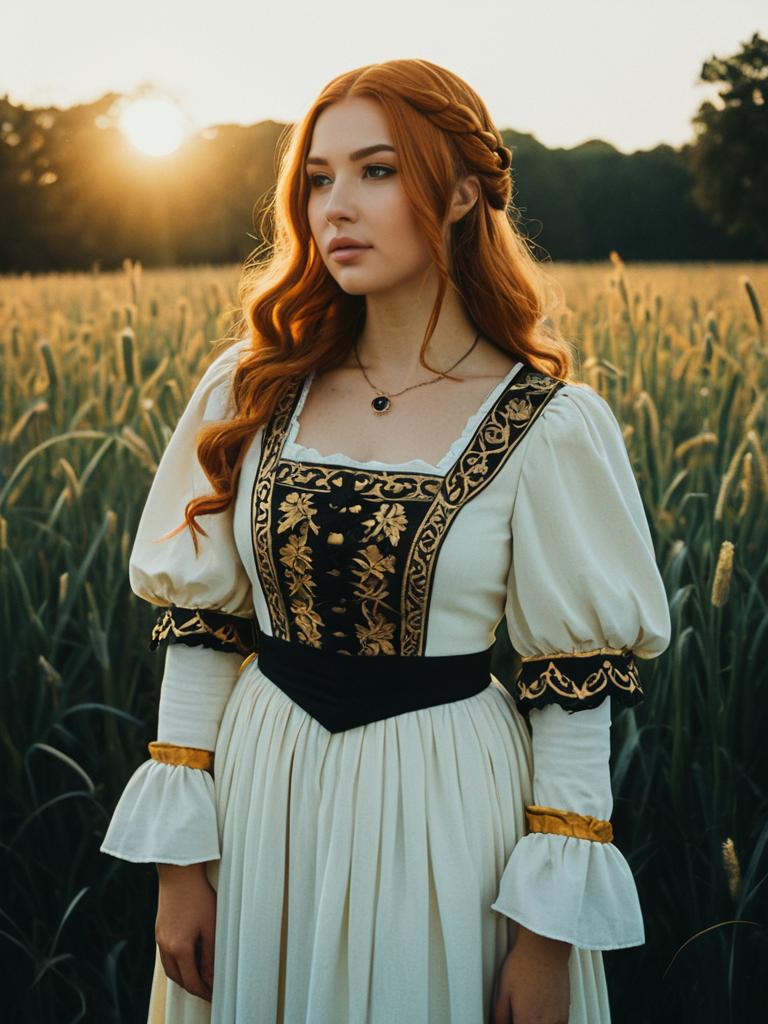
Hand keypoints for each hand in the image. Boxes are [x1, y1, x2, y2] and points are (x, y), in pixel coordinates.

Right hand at [155, 862, 216, 1002]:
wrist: (179, 872)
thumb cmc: (198, 895)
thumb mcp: (211, 926)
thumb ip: (210, 955)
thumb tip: (211, 976)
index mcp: (179, 948)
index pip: (192, 982)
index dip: (204, 992)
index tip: (214, 995)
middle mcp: (166, 946)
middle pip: (178, 979)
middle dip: (194, 987)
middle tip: (208, 990)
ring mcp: (160, 938)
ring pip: (170, 969)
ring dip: (184, 977)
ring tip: (199, 977)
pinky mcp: (159, 929)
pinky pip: (166, 956)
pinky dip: (177, 964)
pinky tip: (187, 958)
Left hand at [490, 923, 570, 1023]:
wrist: (545, 947)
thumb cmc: (524, 964)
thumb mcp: (503, 989)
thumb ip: (500, 1014)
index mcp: (525, 1020)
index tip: (510, 1020)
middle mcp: (543, 1023)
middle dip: (522, 1023)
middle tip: (516, 1015)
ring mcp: (557, 1018)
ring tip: (529, 1014)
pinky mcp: (565, 1010)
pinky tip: (543, 1016)